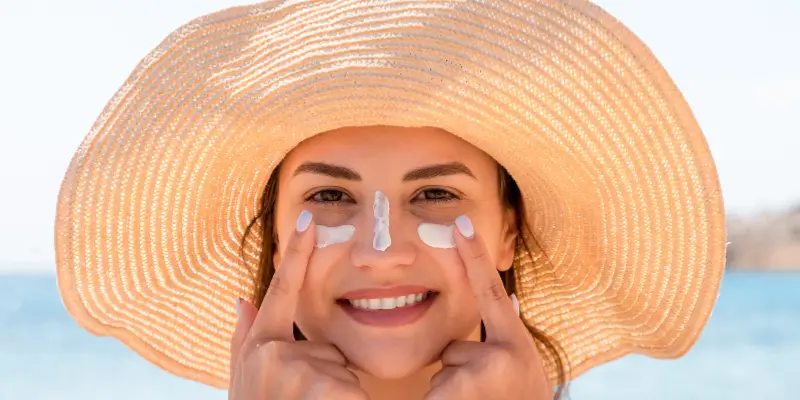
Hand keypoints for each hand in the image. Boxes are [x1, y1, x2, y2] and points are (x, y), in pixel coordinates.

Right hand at [229, 211, 369, 399]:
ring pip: (340, 373)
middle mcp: (271, 355)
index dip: (295, 254)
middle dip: (326, 377)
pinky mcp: (325, 390)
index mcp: (257, 348)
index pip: (280, 291)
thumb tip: (241, 297)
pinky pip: (352, 392)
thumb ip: (245, 338)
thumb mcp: (243, 382)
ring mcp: (295, 373)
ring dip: (335, 398)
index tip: (309, 218)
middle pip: (325, 349)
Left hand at [425, 215, 552, 399]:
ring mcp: (477, 378)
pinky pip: (433, 389)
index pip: (492, 294)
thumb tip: (507, 299)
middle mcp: (502, 359)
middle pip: (455, 349)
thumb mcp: (523, 370)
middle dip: (460, 371)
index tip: (460, 223)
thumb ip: (505, 339)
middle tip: (486, 396)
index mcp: (518, 349)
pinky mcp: (454, 394)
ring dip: (453, 389)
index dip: (476, 257)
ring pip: (444, 371)